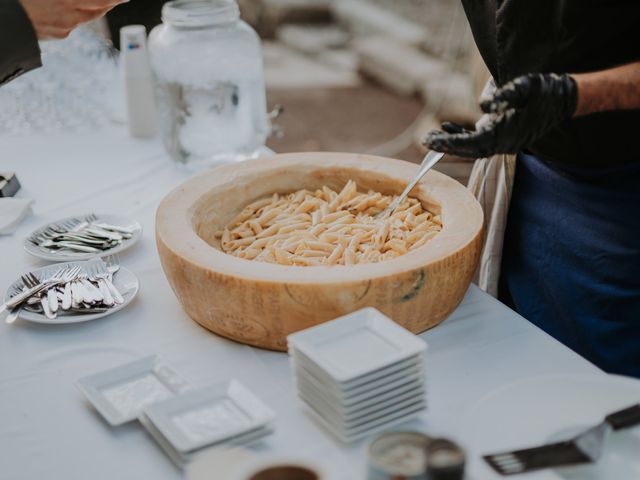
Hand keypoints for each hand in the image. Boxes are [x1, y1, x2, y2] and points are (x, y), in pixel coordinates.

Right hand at [19, 0, 126, 38]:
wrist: (8, 27)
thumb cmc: (22, 4)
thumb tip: (75, 0)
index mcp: (65, 0)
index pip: (98, 0)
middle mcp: (69, 13)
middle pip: (98, 8)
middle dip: (112, 2)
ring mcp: (66, 26)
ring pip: (87, 16)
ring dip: (96, 8)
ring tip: (105, 3)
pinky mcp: (61, 34)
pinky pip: (73, 22)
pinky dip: (76, 15)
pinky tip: (73, 10)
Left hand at [422, 73, 577, 157]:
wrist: (564, 99)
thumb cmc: (544, 91)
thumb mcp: (526, 86)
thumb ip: (505, 95)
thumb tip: (484, 105)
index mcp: (505, 134)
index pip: (471, 142)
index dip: (449, 142)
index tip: (430, 140)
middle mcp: (503, 144)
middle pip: (468, 150)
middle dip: (446, 146)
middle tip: (424, 141)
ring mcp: (504, 143)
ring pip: (472, 148)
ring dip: (452, 143)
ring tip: (432, 136)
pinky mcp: (504, 137)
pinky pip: (479, 142)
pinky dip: (463, 137)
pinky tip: (448, 127)